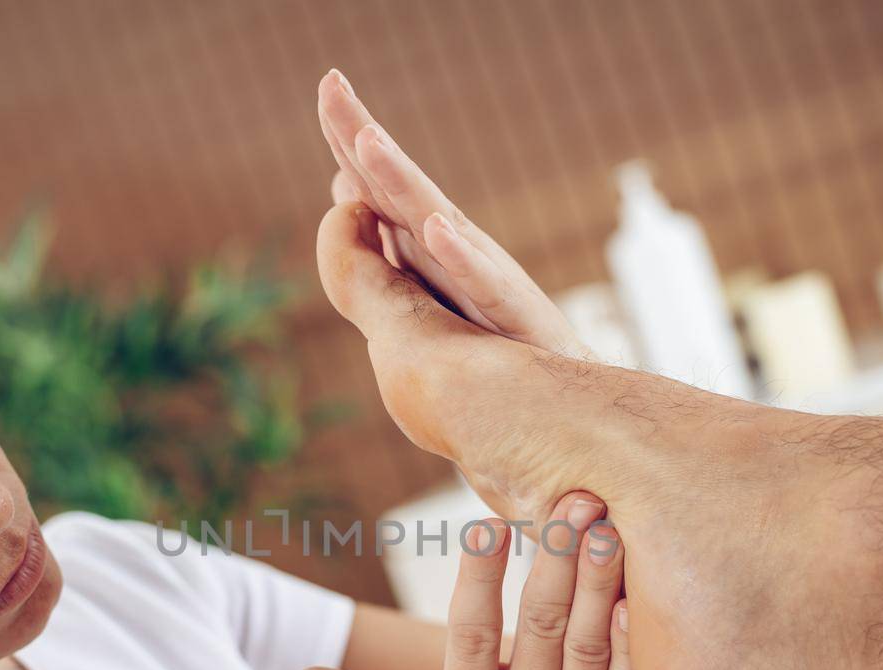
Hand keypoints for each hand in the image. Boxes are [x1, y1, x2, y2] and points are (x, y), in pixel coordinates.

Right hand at [296, 492, 649, 669]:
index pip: (469, 635)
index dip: (475, 575)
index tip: (481, 519)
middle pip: (538, 627)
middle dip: (553, 558)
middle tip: (569, 497)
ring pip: (590, 648)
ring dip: (599, 583)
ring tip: (606, 525)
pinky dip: (636, 647)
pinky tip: (640, 599)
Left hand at [317, 69, 584, 358]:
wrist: (555, 374)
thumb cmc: (489, 324)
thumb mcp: (422, 275)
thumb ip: (381, 230)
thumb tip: (344, 185)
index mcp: (423, 237)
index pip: (376, 182)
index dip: (348, 137)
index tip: (326, 82)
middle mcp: (451, 242)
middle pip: (396, 185)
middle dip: (363, 135)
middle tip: (333, 84)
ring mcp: (479, 270)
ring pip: (433, 221)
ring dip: (400, 180)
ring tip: (368, 140)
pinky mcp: (508, 309)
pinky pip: (479, 281)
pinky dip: (459, 254)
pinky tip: (436, 230)